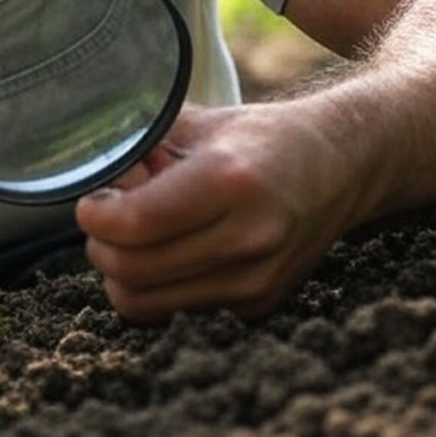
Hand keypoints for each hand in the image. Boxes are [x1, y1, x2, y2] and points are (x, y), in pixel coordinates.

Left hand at [76, 103, 366, 322]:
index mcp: (229, 180)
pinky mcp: (257, 305)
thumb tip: (94, 181)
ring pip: (143, 303)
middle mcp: (247, 236)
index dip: (95, 217)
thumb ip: (140, 148)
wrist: (343, 167)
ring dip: (121, 274)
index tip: (92, 204)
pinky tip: (171, 254)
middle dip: (101, 246)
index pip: (134, 223)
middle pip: (130, 270)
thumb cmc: (261, 140)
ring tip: (137, 239)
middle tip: (108, 222)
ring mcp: (255, 279)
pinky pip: (173, 312)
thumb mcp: (200, 124)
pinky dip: (155, 289)